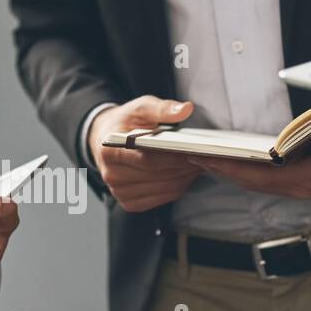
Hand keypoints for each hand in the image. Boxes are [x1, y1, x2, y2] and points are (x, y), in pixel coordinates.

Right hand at [87, 95, 203, 211]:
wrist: (105, 139)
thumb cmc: (125, 122)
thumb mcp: (141, 108)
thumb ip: (162, 108)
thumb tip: (185, 109)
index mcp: (110, 151)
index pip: (148, 160)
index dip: (174, 157)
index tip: (194, 150)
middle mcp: (112, 175)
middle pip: (159, 176)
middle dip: (184, 166)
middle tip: (205, 155)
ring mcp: (120, 192)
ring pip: (165, 189)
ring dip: (185, 177)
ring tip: (198, 162)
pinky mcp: (130, 203)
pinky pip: (164, 198)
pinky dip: (179, 186)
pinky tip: (185, 173)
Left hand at [186, 115, 310, 198]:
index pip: (267, 176)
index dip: (236, 168)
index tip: (210, 158)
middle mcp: (308, 185)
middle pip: (257, 184)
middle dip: (225, 171)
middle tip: (194, 157)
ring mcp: (308, 184)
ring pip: (262, 184)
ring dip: (233, 172)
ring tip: (206, 157)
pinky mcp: (308, 179)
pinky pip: (271, 179)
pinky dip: (249, 171)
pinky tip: (234, 160)